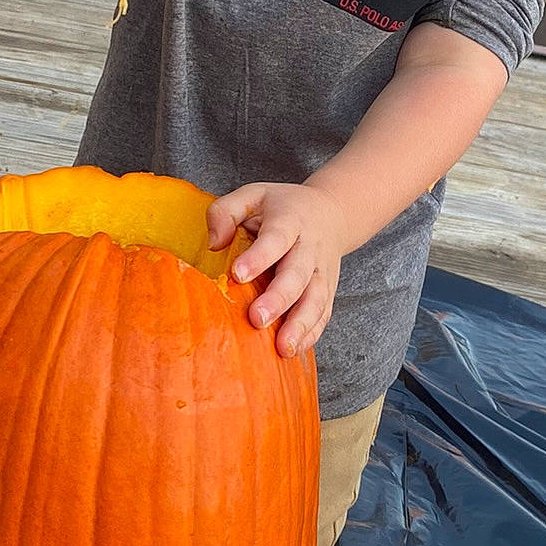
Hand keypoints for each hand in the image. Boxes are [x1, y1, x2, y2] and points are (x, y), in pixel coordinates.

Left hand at [207, 182, 346, 356]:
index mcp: (289, 220)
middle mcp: (309, 247)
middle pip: (298, 274)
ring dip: (300, 324)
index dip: (258, 257)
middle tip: (256, 318)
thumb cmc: (281, 207)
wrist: (331, 212)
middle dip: (279, 298)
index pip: (276, 239)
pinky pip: (322, 314)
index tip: (237, 274)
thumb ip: (226, 212)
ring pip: (315, 299)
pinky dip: (311, 334)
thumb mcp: (253, 195)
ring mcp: (322, 272)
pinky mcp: (327, 291)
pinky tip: (293, 350)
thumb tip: (214, 244)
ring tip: (282, 347)